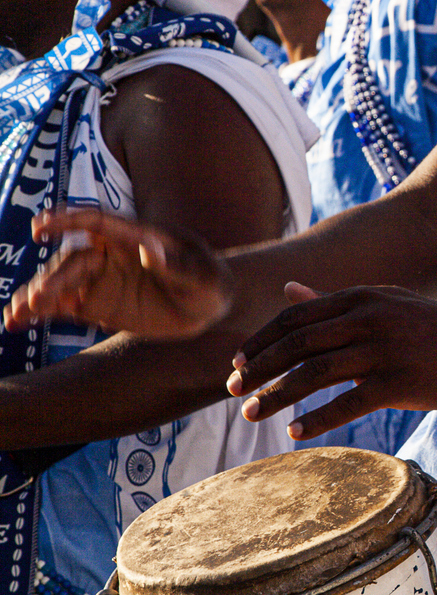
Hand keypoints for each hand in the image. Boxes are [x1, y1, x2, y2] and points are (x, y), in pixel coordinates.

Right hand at [3, 209, 232, 338]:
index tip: (42, 226)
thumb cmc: (209, 282)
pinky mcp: (95, 304)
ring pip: (59, 283)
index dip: (67, 221)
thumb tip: (149, 250)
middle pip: (72, 261)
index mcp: (133, 236)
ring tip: (15, 315)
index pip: (96, 223)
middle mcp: (109, 254)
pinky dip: (38, 312)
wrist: (209, 306)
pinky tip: (15, 322)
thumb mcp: (201, 277)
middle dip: (52, 279)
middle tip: (38, 298)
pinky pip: (61, 305)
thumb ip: (176, 266)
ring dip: (35, 296)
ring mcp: (99, 279)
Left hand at [225, 284, 436, 439]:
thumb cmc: (424, 325)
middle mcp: (367, 320)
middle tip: (232, 392)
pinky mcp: (399, 383)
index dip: (260, 342)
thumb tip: (287, 290)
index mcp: (357, 298)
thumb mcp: (379, 301)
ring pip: (315, 374)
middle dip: (259, 369)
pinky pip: (348, 403)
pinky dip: (317, 418)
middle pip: (298, 345)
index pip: (294, 318)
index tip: (237, 365)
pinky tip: (295, 432)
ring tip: (252, 414)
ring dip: (277, 396)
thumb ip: (330, 300)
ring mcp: (383, 351)